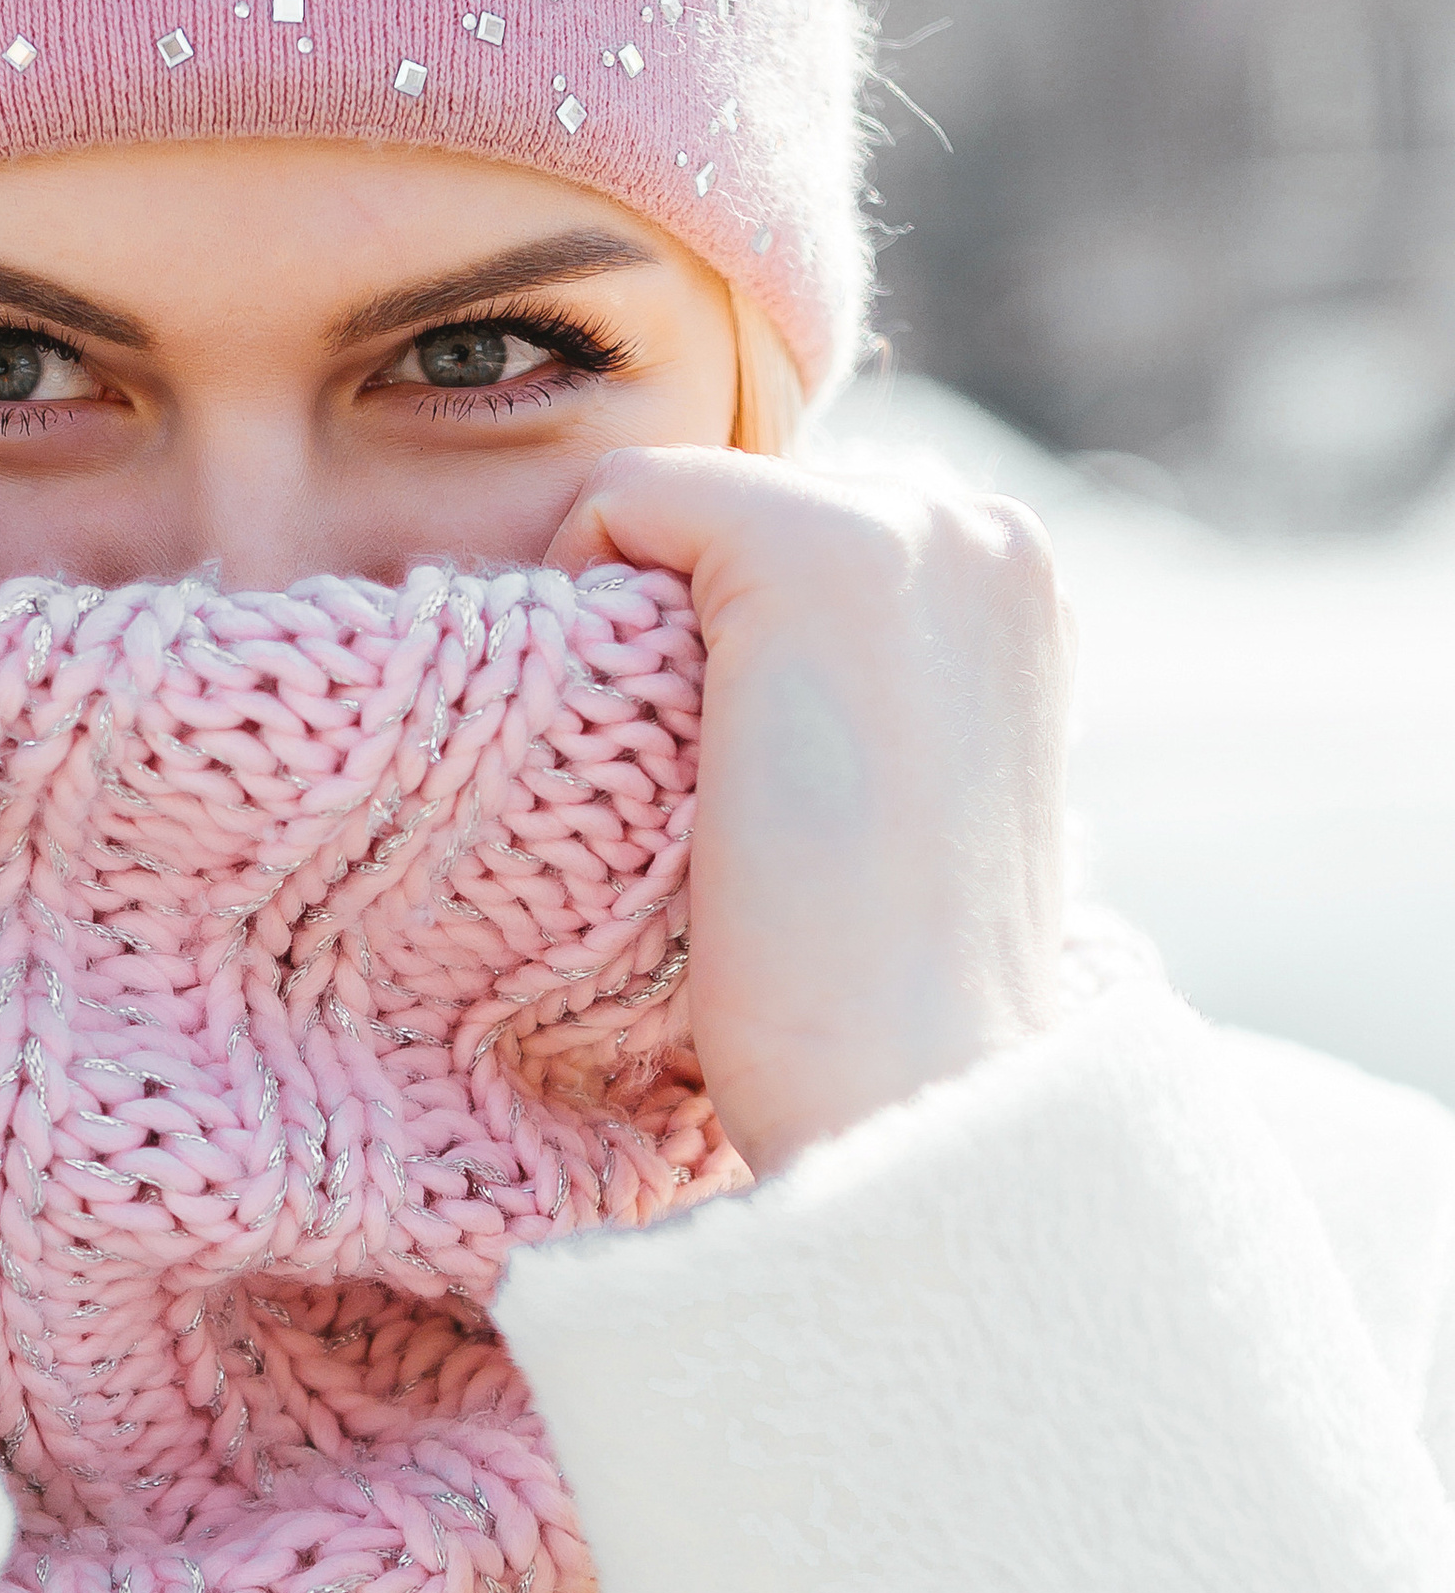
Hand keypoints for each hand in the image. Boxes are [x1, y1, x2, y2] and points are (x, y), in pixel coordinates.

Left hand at [547, 448, 1070, 1176]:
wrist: (905, 1091)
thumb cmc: (870, 988)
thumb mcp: (883, 787)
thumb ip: (833, 677)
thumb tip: (696, 632)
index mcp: (1010, 580)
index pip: (779, 540)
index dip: (712, 652)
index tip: (733, 787)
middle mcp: (980, 523)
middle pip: (720, 518)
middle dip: (674, 631)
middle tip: (700, 797)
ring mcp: (909, 522)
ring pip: (667, 509)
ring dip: (630, 627)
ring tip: (683, 781)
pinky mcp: (810, 544)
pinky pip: (618, 501)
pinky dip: (581, 598)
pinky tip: (640, 742)